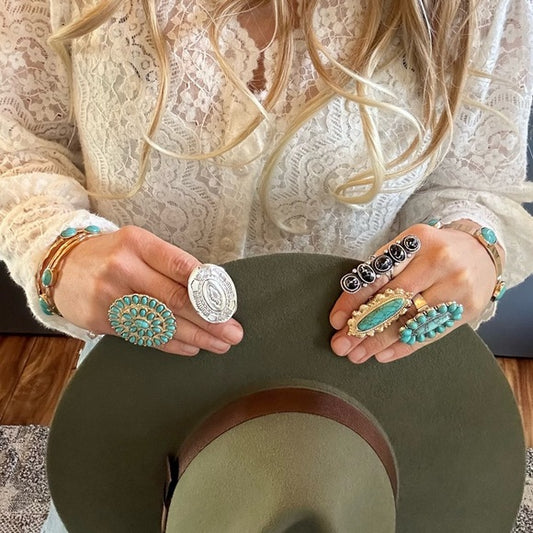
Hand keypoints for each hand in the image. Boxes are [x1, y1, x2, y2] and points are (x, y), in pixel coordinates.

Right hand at [54, 226, 243, 355]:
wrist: (61, 267)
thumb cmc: (111, 255)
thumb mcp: (138, 245)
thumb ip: (169, 264)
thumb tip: (210, 289)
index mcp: (138, 243)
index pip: (181, 266)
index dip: (208, 289)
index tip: (229, 305)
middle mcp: (124, 268)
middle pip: (176, 299)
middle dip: (210, 319)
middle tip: (233, 332)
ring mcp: (111, 296)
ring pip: (163, 322)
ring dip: (196, 336)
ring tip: (220, 344)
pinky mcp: (103, 320)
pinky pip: (145, 336)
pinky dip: (172, 344)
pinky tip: (192, 348)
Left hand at [329, 221, 502, 363]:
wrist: (483, 253)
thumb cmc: (435, 251)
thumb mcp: (410, 246)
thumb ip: (384, 269)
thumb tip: (349, 307)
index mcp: (416, 240)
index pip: (378, 274)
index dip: (353, 300)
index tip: (336, 321)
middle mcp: (438, 261)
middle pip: (392, 300)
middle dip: (362, 326)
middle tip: (341, 345)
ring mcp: (455, 285)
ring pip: (409, 320)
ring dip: (378, 341)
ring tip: (357, 355)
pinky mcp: (468, 308)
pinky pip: (429, 332)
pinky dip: (403, 346)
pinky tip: (383, 355)